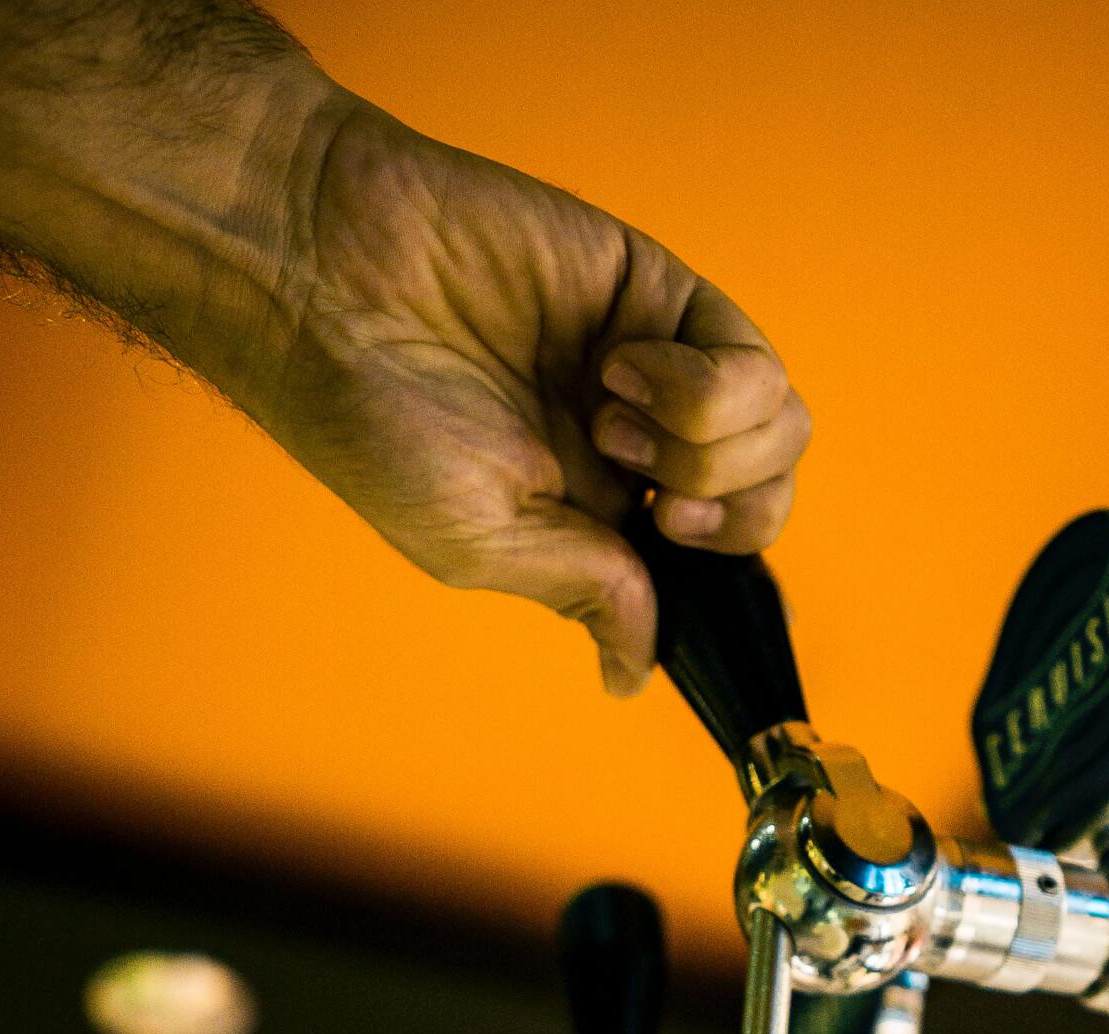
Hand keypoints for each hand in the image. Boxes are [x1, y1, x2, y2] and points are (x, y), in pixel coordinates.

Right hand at [258, 89, 811, 691]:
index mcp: (597, 519)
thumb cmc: (377, 419)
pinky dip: (703, 386)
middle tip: (652, 504)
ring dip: (709, 448)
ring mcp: (657, 367)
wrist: (327, 279)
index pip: (717, 564)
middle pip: (767, 498)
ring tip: (610, 424)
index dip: (723, 577)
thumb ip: (588, 593)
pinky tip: (621, 371)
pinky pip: (750, 361)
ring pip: (780, 429)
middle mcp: (639, 446)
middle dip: (729, 517)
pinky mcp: (658, 294)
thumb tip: (634, 678)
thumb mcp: (482, 545)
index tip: (672, 564)